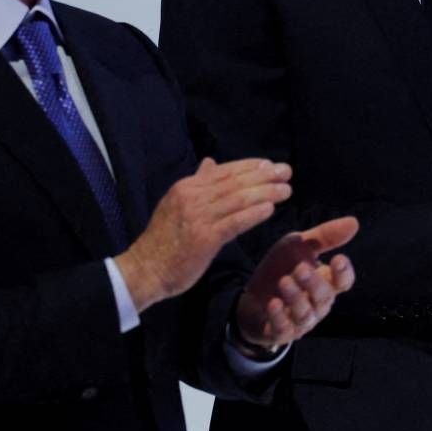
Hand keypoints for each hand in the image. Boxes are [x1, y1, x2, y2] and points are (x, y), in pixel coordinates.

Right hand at [115, 158, 291, 312]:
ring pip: (238, 200)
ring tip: (286, 190)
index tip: (270, 164)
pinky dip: (253, 214)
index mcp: (186, 187)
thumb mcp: (176, 203)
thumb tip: (210, 162)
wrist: (145, 269)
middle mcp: (192, 197)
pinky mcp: (204, 238)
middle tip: (286, 171)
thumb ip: (197, 183)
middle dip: (263, 176)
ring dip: (265, 193)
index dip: (250, 166)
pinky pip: (234, 222)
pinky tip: (270, 209)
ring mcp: (198, 217)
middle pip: (234, 182)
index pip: (224, 171)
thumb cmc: (164, 240)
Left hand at [235, 217, 358, 351]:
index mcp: (326, 283)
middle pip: (324, 297)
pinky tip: (274, 304)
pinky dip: (279, 317)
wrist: (250, 295)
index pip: (343, 282)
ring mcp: (300, 321)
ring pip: (305, 314)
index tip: (338, 258)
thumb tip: (354, 222)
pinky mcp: (280, 332)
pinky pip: (283, 329)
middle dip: (313, 283)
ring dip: (296, 298)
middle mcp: (317, 305)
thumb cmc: (281, 269)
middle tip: (300, 269)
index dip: (343, 273)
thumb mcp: (299, 247)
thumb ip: (325, 236)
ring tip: (284, 282)